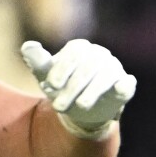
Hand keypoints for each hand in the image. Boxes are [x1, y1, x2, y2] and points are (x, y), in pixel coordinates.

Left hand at [21, 38, 135, 139]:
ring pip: (105, 76)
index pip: (72, 54)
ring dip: (92, 91)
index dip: (62, 69)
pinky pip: (127, 83)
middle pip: (88, 67)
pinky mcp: (125, 85)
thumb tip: (27, 46)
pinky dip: (125, 85)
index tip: (51, 85)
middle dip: (72, 87)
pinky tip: (120, 89)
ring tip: (80, 106)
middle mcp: (99, 55)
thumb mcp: (45, 75)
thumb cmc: (61, 87)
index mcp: (79, 48)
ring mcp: (114, 68)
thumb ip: (38, 61)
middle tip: (58, 106)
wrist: (78, 110)